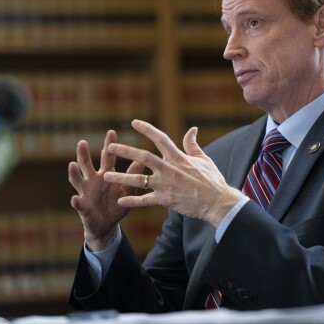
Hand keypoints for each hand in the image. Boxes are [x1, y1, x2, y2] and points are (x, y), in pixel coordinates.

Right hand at [69, 130, 144, 250]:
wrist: (107, 225)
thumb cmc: (117, 204)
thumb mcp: (128, 190)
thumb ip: (133, 177)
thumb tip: (142, 160)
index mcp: (106, 174)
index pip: (107, 157)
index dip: (109, 145)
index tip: (111, 132)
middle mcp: (93, 180)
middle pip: (86, 164)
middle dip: (84, 154)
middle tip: (82, 142)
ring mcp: (85, 192)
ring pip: (77, 180)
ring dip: (74, 172)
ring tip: (72, 164)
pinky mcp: (82, 207)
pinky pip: (78, 204)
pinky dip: (76, 202)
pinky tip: (75, 199)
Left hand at [103, 120, 243, 226]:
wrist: (217, 201)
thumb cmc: (212, 180)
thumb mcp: (204, 159)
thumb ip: (193, 144)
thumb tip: (192, 129)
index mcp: (178, 157)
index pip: (160, 138)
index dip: (146, 129)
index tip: (133, 122)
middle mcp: (169, 169)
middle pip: (143, 157)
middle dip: (125, 151)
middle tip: (110, 147)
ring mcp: (166, 185)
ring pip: (139, 180)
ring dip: (121, 177)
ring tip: (106, 175)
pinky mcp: (165, 200)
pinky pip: (145, 200)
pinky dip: (132, 201)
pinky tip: (119, 200)